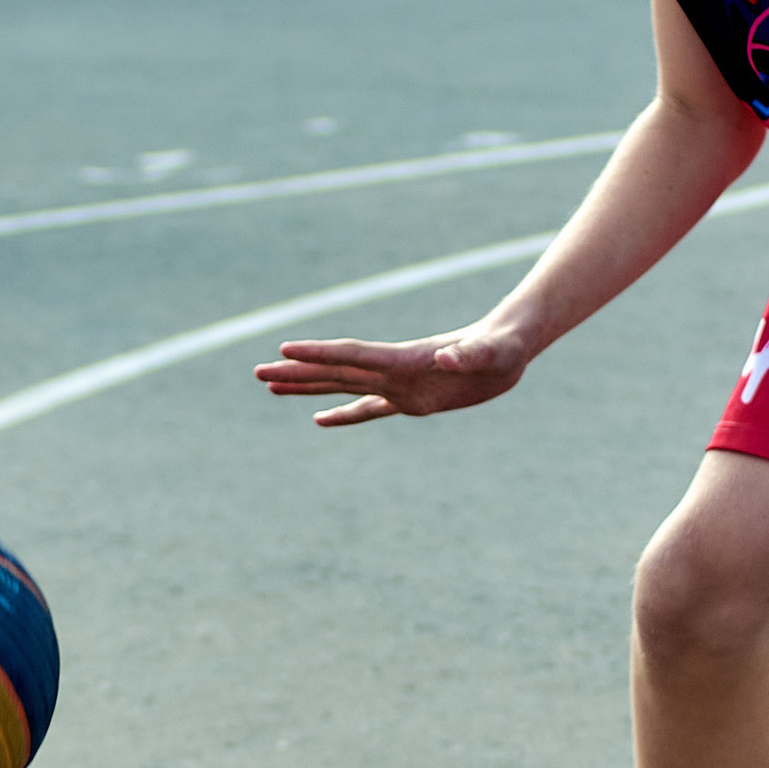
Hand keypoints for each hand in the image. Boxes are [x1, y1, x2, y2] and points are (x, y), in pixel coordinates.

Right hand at [254, 319, 530, 428]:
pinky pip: (369, 409)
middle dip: (297, 372)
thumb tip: (447, 360)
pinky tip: (319, 420)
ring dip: (308, 388)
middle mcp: (394, 370)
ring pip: (342, 386)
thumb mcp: (493, 352)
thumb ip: (470, 355)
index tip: (284, 350)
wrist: (511, 346)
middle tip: (257, 372)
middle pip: (334, 370)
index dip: (318, 353)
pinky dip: (344, 415)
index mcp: (406, 359)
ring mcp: (399, 384)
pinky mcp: (411, 401)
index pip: (353, 355)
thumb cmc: (505, 346)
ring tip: (271, 387)